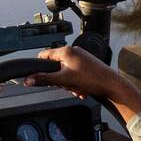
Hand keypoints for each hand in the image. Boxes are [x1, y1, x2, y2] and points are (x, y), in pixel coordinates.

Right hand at [22, 46, 140, 121]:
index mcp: (66, 51)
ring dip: (68, 82)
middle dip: (58, 78)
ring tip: (76, 88)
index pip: (44, 55)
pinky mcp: (88, 63)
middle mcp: (73, 51)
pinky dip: (76, 82)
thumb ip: (45, 79)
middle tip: (65, 85)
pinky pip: (75, 72)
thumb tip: (28, 79)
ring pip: (65, 70)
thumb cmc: (92, 80)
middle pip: (55, 65)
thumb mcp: (64, 81)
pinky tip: (81, 89)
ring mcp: (82, 57)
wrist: (112, 85)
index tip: (41, 77)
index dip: (40, 67)